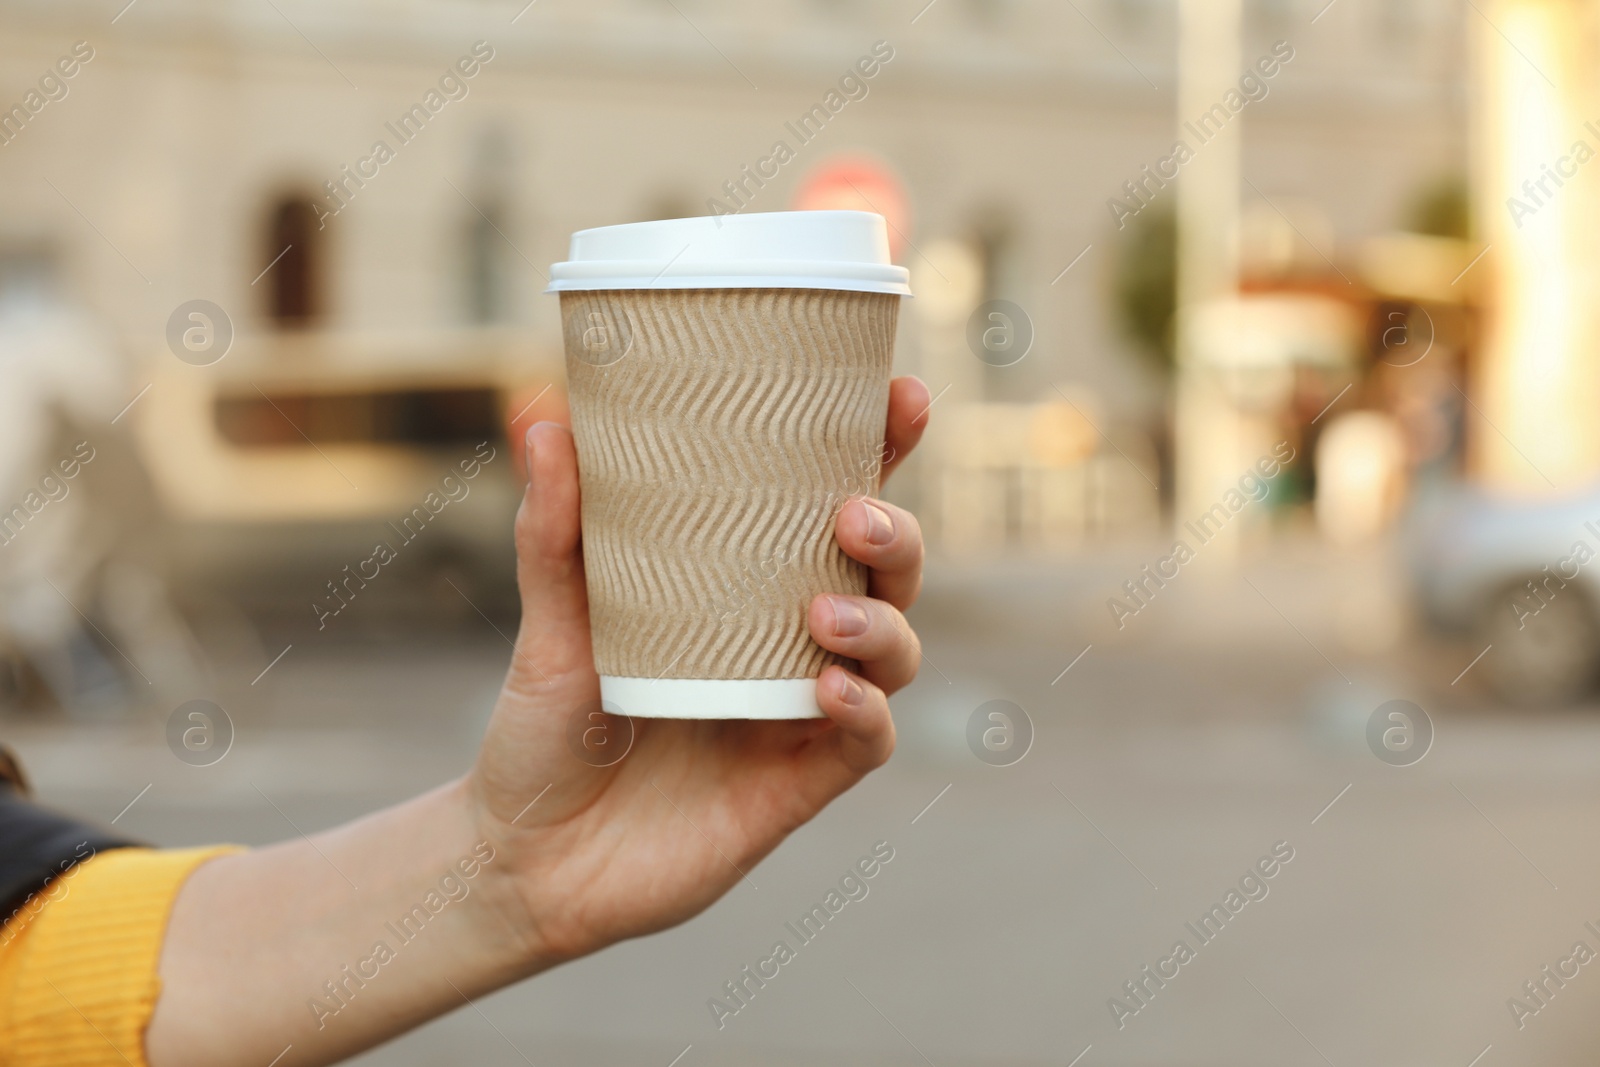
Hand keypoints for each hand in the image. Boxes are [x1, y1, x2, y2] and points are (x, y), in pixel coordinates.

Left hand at [469, 375, 931, 964]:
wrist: (525, 857)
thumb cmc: (548, 730)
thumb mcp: (552, 621)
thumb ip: (554, 528)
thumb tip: (539, 414)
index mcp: (748, 589)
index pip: (832, 508)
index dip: (881, 452)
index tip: (899, 397)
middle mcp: (790, 642)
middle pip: (889, 572)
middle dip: (897, 532)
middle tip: (852, 514)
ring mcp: (802, 712)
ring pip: (897, 651)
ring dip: (882, 622)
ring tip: (823, 612)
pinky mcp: (800, 784)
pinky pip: (868, 740)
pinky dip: (864, 710)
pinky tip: (827, 690)